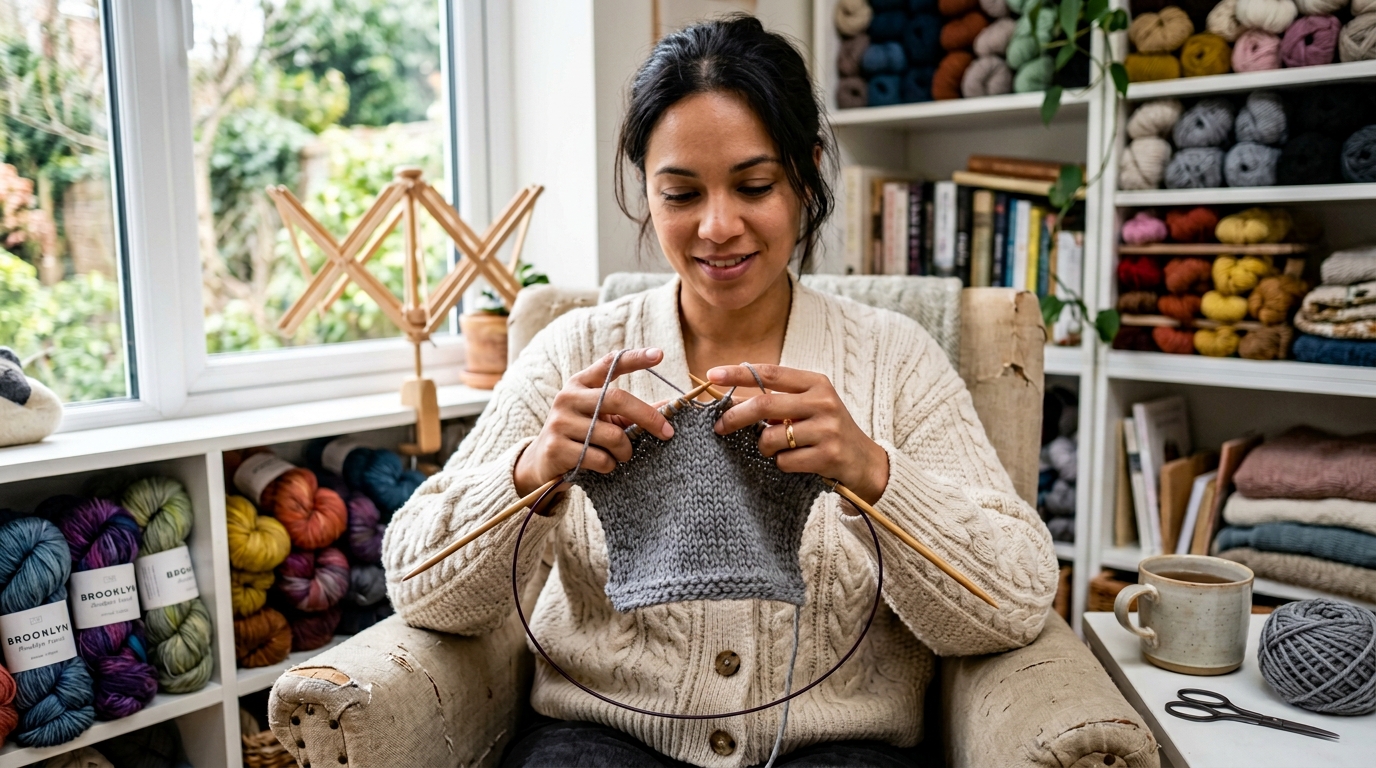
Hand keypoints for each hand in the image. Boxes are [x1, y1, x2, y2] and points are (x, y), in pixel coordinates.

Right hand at [514, 349, 674, 495]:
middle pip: (616, 399)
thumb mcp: (604, 419)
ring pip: (612, 435)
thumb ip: (631, 412)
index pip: (609, 364)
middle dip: (647, 417)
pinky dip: (610, 465)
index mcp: (581, 384)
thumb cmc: (582, 436)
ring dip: (626, 450)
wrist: (543, 463)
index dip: (634, 359)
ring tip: (622, 455)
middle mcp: (568, 397)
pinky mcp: (557, 447)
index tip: (658, 354)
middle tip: (667, 432)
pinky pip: (600, 458)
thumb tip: (669, 406)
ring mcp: (560, 422)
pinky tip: (604, 465)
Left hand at [708, 364, 889, 504]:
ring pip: (771, 437)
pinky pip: (784, 461)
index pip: (770, 373)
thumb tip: (730, 400)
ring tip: (779, 449)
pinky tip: (797, 462)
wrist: (865, 462)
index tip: (712, 374)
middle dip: (735, 416)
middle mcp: (823, 401)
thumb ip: (777, 401)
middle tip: (719, 426)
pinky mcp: (828, 455)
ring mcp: (827, 428)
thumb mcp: (808, 407)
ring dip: (764, 448)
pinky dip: (782, 463)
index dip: (738, 373)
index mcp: (816, 383)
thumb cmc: (827, 431)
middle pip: (764, 404)